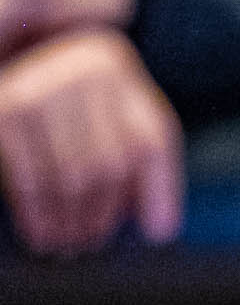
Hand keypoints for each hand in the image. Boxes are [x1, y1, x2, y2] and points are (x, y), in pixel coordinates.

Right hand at [0, 27, 183, 255]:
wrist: (12, 57)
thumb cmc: (73, 103)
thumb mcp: (118, 116)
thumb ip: (148, 164)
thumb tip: (160, 232)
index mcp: (116, 69)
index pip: (149, 143)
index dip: (159, 192)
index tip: (155, 235)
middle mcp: (83, 71)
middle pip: (106, 164)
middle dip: (100, 214)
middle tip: (92, 246)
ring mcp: (41, 87)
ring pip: (69, 175)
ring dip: (69, 221)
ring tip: (68, 247)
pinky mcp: (6, 109)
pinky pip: (27, 175)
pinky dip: (34, 212)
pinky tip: (39, 235)